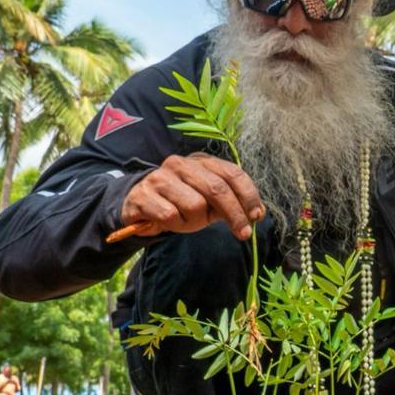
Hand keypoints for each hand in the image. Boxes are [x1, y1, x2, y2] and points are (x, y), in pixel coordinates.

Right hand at [120, 152, 264, 239]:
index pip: (232, 173)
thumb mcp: (208, 202)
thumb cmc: (180, 203)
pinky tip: (167, 221)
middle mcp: (181, 164)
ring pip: (194, 205)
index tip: (257, 216)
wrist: (137, 204)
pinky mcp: (143, 194)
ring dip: (194, 221)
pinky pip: (170, 216)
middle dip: (234, 214)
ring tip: (184, 221)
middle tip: (243, 234)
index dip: (248, 195)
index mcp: (201, 161)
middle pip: (217, 189)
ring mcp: (160, 177)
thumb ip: (231, 203)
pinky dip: (174, 225)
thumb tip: (257, 213)